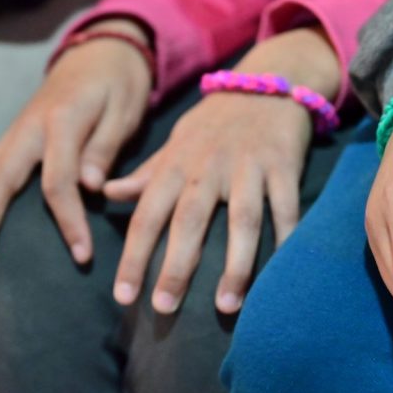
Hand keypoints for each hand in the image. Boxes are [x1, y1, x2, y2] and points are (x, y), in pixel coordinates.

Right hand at [0, 19, 152, 267]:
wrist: (99, 52)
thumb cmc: (118, 85)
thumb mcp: (124, 111)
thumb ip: (105, 148)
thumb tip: (90, 187)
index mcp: (61, 122)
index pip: (58, 182)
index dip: (69, 221)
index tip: (83, 255)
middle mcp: (27, 129)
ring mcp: (13, 134)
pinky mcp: (9, 140)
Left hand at [106, 26, 340, 314]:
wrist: (267, 83)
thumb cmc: (215, 123)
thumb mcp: (175, 143)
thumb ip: (146, 174)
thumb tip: (106, 193)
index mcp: (177, 165)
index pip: (147, 216)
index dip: (134, 257)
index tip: (124, 297)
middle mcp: (209, 167)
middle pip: (189, 223)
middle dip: (176, 268)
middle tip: (164, 309)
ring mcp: (249, 166)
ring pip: (241, 221)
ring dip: (234, 265)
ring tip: (226, 305)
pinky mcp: (284, 165)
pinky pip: (286, 207)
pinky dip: (285, 239)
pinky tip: (281, 273)